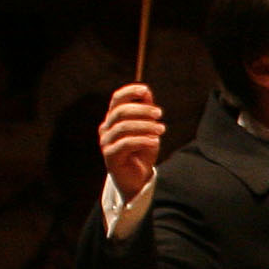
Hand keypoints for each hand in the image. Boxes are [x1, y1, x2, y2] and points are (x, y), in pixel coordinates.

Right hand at [98, 82, 165, 200]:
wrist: (137, 179)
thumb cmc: (142, 152)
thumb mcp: (148, 130)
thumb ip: (146, 112)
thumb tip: (146, 92)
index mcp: (113, 119)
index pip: (117, 99)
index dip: (129, 92)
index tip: (145, 90)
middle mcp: (106, 128)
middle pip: (120, 112)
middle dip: (142, 110)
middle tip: (160, 114)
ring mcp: (106, 142)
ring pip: (123, 127)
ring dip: (145, 126)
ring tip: (161, 129)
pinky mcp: (110, 156)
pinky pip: (125, 144)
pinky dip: (142, 140)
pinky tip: (155, 141)